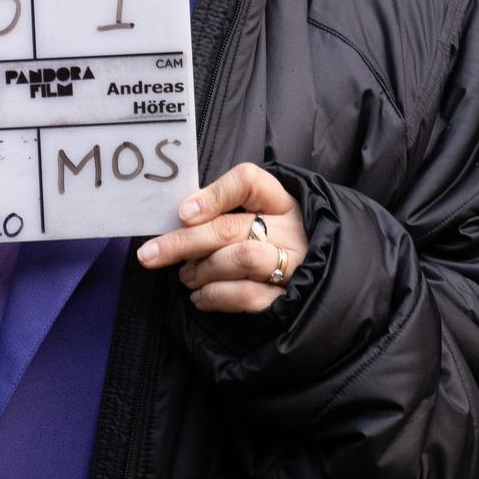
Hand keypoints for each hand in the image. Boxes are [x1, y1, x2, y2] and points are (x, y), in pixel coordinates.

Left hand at [136, 161, 307, 313]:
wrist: (326, 281)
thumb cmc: (275, 242)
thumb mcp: (259, 217)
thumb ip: (224, 211)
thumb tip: (180, 218)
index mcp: (281, 200)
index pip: (247, 181)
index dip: (212, 195)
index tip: (182, 213)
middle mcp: (291, 229)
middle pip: (231, 227)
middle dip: (184, 241)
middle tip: (151, 254)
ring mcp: (294, 263)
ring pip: (240, 259)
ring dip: (202, 270)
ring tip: (185, 276)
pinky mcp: (289, 297)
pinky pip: (246, 295)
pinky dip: (214, 296)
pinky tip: (199, 297)